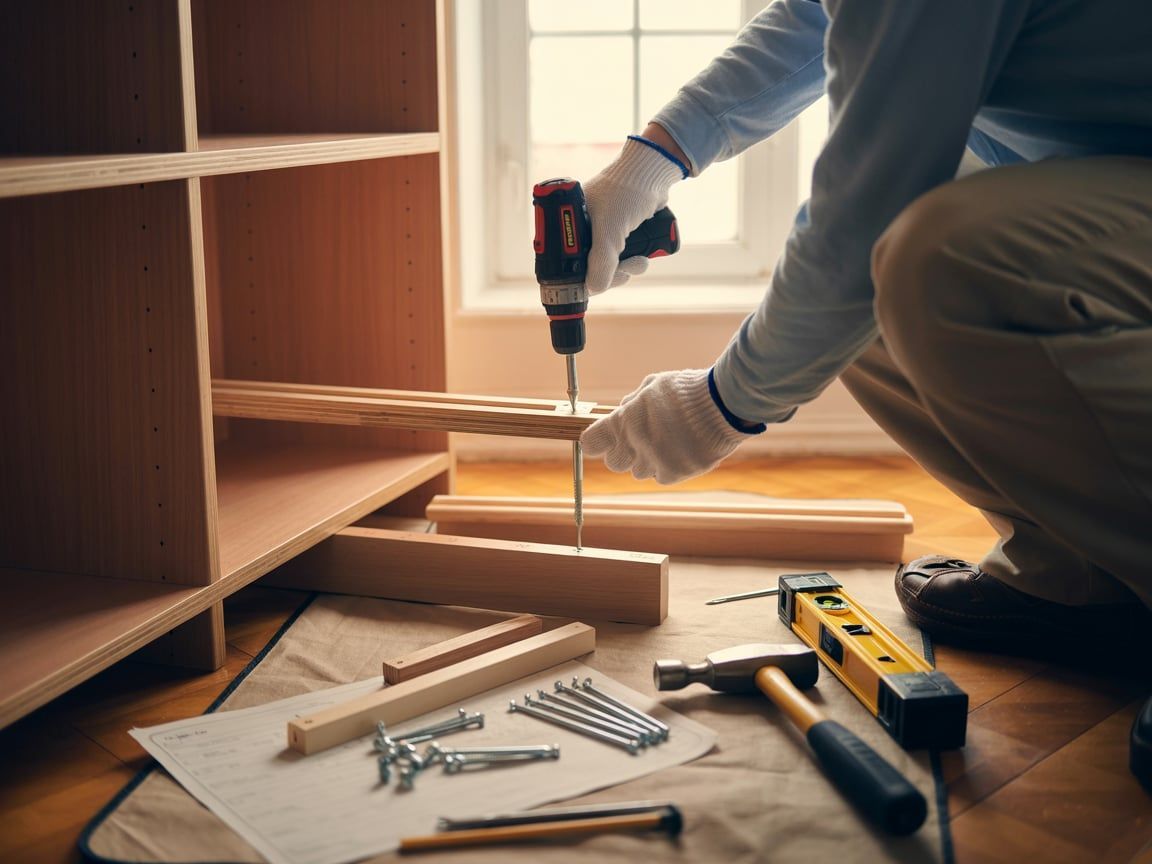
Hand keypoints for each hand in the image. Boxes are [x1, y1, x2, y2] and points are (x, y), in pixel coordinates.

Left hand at [582, 369, 759, 483]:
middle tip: (639, 440)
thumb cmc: (687, 391)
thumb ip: (633, 402)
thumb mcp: (653, 385)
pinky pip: (660, 476)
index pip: (591, 442)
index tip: (603, 440)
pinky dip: (667, 467)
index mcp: (624, 421)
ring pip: (638, 471)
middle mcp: (634, 445)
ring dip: (646, 460)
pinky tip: (680, 450)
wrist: (722, 405)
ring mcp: (654, 461)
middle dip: (622, 452)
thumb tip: (621, 410)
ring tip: (667, 442)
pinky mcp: (674, 473)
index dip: (596, 441)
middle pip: (613, 462)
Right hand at [583, 137, 684, 294]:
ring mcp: (603, 230)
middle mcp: (583, 227)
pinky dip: (634, 260)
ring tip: (640, 261)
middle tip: (626, 272)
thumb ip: (601, 263)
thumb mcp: (610, 231)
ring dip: (628, 268)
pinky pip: (623, 256)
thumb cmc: (625, 193)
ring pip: (610, 264)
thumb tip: (593, 289)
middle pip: (591, 268)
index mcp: (570, 223)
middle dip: (613, 274)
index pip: (568, 261)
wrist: (654, 173)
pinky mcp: (621, 231)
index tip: (599, 284)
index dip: (582, 277)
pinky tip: (644, 256)